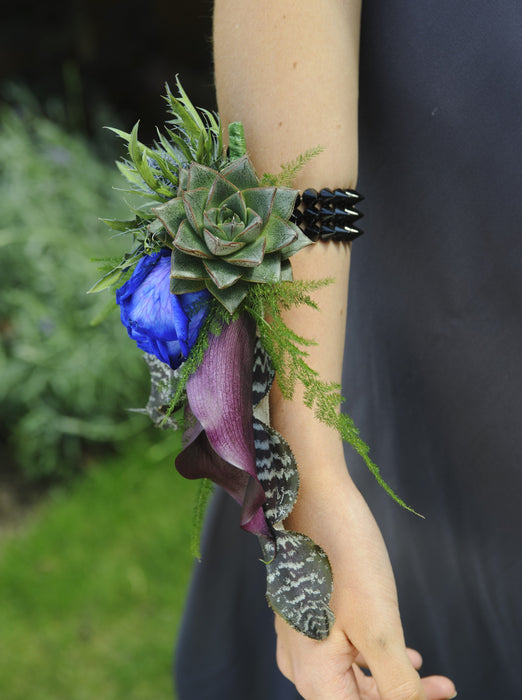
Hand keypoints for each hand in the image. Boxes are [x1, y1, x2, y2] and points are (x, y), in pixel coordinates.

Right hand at [275, 468, 456, 699]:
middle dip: (399, 696)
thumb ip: (396, 684)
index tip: (439, 696)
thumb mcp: (380, 629)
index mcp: (313, 674)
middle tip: (442, 686)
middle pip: (350, 699)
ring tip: (420, 666)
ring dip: (385, 677)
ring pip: (345, 676)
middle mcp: (298, 661)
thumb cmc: (344, 558)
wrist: (313, 497)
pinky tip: (391, 646)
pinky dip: (367, 656)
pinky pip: (336, 651)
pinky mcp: (302, 612)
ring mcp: (297, 635)